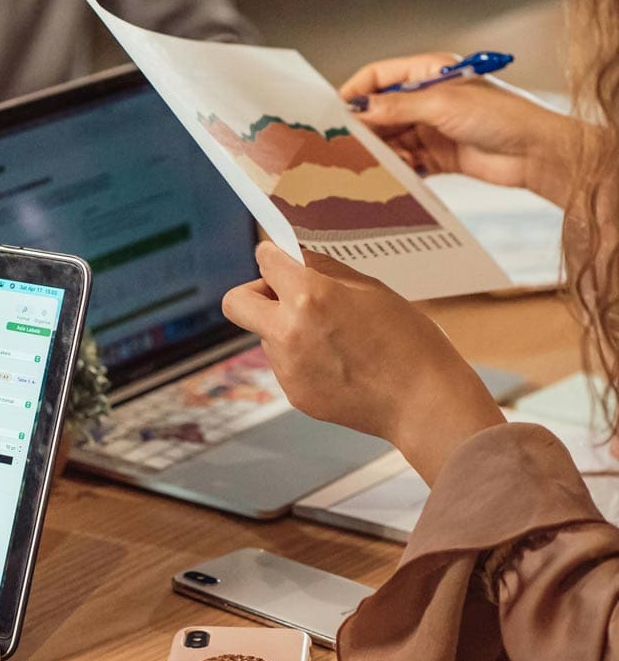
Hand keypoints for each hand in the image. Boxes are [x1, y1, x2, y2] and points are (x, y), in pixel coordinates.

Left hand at [222, 243, 504, 483]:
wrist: (425, 403)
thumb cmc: (409, 341)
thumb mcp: (372, 289)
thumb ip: (326, 271)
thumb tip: (296, 257)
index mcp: (309, 296)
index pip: (265, 261)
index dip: (274, 256)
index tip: (279, 259)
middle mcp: (288, 331)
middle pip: (236, 301)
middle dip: (255, 292)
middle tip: (284, 296)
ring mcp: (287, 366)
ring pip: (265, 334)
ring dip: (286, 328)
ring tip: (335, 338)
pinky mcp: (293, 393)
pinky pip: (284, 363)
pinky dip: (302, 358)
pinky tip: (339, 363)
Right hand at [340, 52, 579, 206]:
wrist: (536, 153)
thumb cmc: (502, 115)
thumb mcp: (442, 105)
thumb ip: (396, 108)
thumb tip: (358, 110)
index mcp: (428, 73)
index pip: (378, 77)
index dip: (355, 92)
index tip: (335, 113)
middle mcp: (427, 99)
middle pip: (380, 112)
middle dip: (365, 129)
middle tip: (347, 146)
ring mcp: (432, 128)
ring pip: (391, 140)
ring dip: (381, 152)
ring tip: (376, 164)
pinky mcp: (438, 155)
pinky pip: (406, 162)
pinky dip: (397, 169)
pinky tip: (394, 176)